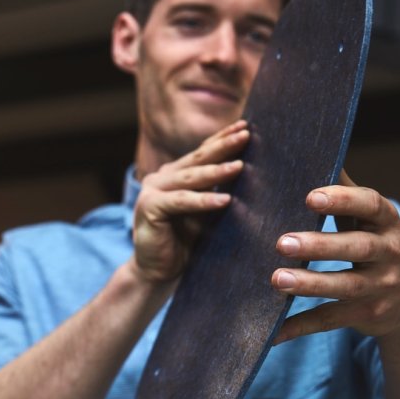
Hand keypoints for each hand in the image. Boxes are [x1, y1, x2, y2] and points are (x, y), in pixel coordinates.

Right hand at [132, 120, 248, 282]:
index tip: (246, 126)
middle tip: (246, 134)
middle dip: (224, 146)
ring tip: (240, 166)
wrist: (157, 272)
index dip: (223, 138)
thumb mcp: (207, 212)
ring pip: (191, 178)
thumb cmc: (185, 243)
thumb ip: (219, 191)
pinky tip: (224, 200)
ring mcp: (153, 190)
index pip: (203, 152)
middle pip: (198, 158)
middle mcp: (162, 177)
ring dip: (216, 171)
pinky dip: (203, 201)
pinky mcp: (149, 208)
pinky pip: (181, 202)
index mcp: (176, 174)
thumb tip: (250, 172)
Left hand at [271, 171, 399, 342]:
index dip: (343, 200)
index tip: (311, 196)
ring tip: (276, 279)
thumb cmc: (381, 247)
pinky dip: (301, 326)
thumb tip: (320, 150)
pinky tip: (273, 331)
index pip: (370, 206)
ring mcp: (381, 289)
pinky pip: (331, 320)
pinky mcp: (367, 316)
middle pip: (356, 249)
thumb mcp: (373, 220)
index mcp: (388, 223)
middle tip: (282, 242)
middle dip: (320, 246)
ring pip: (344, 287)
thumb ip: (348, 192)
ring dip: (309, 284)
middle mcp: (390, 255)